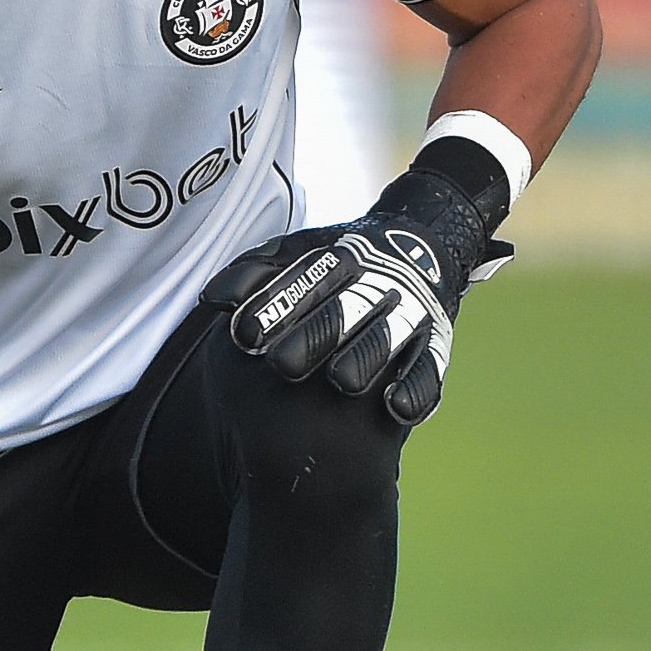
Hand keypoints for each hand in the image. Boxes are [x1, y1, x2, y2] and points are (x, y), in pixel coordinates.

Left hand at [203, 176, 512, 425]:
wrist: (421, 243)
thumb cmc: (337, 262)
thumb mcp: (295, 251)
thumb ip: (254, 271)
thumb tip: (214, 299)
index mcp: (343, 258)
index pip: (309, 276)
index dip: (277, 304)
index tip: (244, 336)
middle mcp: (379, 283)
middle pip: (348, 308)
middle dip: (317, 334)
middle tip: (282, 365)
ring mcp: (411, 313)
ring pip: (390, 335)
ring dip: (366, 356)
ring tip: (342, 381)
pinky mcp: (436, 344)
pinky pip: (431, 367)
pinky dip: (416, 387)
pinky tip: (395, 407)